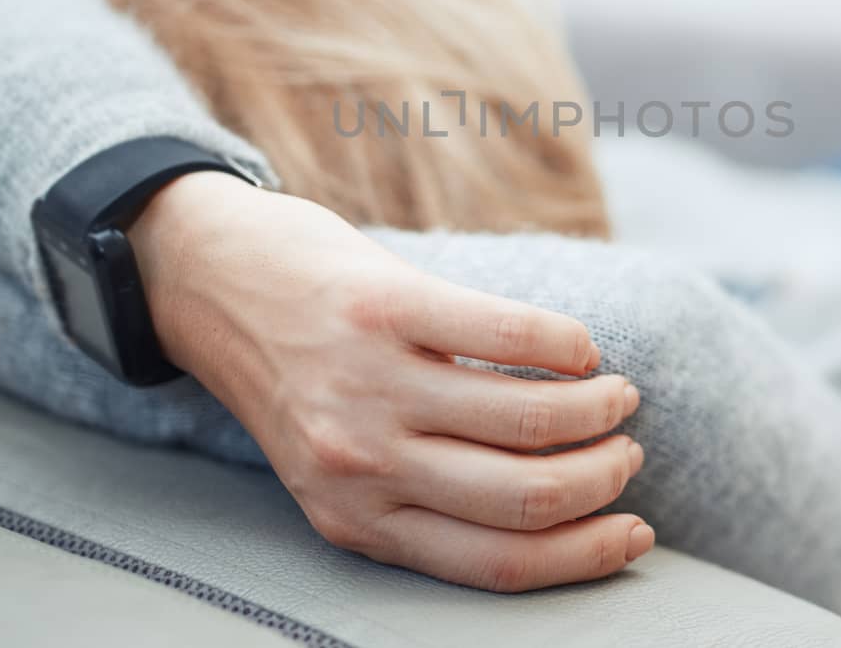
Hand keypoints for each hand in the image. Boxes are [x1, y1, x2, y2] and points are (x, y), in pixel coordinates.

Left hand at [131, 172, 653, 590]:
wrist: (206, 279)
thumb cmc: (290, 373)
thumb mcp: (333, 463)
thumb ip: (416, 493)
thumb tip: (549, 506)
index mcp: (354, 520)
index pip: (497, 562)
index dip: (585, 553)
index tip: (634, 532)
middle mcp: (363, 464)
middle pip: (527, 497)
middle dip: (603, 479)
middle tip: (626, 452)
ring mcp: (373, 384)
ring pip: (530, 420)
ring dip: (598, 409)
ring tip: (616, 395)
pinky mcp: (386, 308)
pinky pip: (512, 335)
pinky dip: (568, 345)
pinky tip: (582, 348)